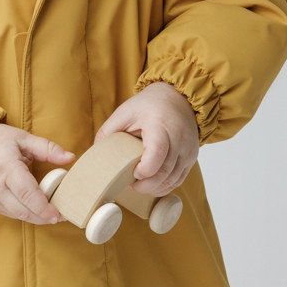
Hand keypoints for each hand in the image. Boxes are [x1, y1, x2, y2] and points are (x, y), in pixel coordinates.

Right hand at [0, 124, 75, 222]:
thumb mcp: (22, 138)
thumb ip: (47, 148)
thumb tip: (70, 158)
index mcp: (7, 169)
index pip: (28, 194)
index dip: (44, 207)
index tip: (59, 214)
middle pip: (24, 211)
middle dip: (44, 217)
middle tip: (61, 216)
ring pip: (17, 215)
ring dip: (35, 217)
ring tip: (50, 212)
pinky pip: (9, 213)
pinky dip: (24, 213)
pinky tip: (34, 208)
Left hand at [95, 82, 198, 196]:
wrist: (179, 98)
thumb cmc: (150, 105)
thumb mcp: (125, 112)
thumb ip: (108, 132)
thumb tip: (95, 155)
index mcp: (161, 126)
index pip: (157, 154)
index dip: (144, 170)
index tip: (132, 173)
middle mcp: (179, 140)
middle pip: (164, 173)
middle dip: (145, 186)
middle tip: (130, 184)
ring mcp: (187, 151)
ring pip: (172, 181)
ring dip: (153, 188)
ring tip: (138, 184)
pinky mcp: (191, 158)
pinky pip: (178, 180)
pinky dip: (164, 186)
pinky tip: (151, 185)